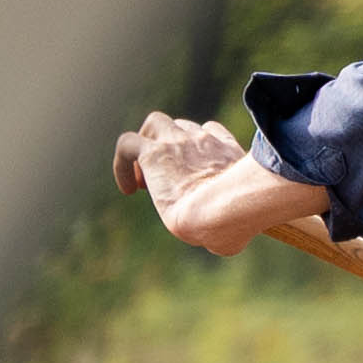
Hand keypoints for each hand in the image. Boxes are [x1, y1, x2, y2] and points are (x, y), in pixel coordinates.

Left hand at [119, 112, 264, 254]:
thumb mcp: (240, 219)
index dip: (195, 149)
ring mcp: (179, 142)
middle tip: (163, 182)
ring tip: (143, 180)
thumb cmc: (237, 222)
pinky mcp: (154, 152)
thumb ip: (231, 224)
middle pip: (182, 127)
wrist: (222, 212)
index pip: (211, 132)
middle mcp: (205, 141)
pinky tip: (127, 189)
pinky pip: (127, 144)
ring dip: (146, 145)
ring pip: (155, 123)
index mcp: (229, 153)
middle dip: (169, 148)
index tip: (188, 177)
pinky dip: (122, 163)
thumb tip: (226, 239)